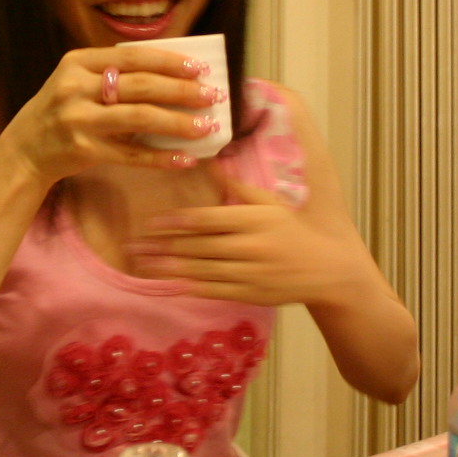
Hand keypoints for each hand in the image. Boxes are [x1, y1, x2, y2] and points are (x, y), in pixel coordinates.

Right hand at [0, 46, 225, 185]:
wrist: (24, 150)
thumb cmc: (61, 112)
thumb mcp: (77, 82)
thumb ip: (114, 75)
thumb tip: (174, 77)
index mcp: (77, 62)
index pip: (133, 57)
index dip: (170, 62)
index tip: (200, 68)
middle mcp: (76, 87)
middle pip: (141, 85)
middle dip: (182, 90)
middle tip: (212, 96)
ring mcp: (78, 119)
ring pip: (140, 118)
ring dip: (179, 122)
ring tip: (206, 126)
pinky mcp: (83, 150)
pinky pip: (131, 154)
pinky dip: (161, 157)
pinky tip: (185, 158)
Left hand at [126, 168, 366, 307]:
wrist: (324, 269)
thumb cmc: (293, 230)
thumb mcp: (270, 202)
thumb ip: (239, 187)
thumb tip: (212, 162)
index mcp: (252, 220)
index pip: (206, 220)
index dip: (175, 222)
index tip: (151, 223)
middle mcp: (247, 246)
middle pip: (197, 246)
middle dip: (162, 246)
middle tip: (133, 245)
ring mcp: (247, 273)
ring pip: (200, 269)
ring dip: (168, 267)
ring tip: (142, 263)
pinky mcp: (249, 293)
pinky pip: (213, 290)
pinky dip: (189, 287)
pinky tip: (168, 285)